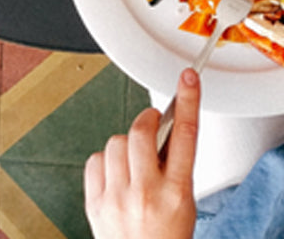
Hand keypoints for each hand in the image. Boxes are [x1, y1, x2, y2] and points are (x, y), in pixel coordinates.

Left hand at [84, 68, 199, 238]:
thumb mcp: (185, 204)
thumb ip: (176, 167)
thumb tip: (166, 129)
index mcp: (177, 194)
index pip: (186, 135)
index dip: (187, 101)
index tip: (187, 78)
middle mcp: (146, 193)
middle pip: (141, 130)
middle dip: (147, 121)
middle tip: (151, 125)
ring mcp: (118, 197)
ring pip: (116, 141)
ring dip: (126, 145)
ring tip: (134, 164)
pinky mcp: (96, 202)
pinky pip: (96, 159)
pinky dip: (106, 162)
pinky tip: (116, 176)